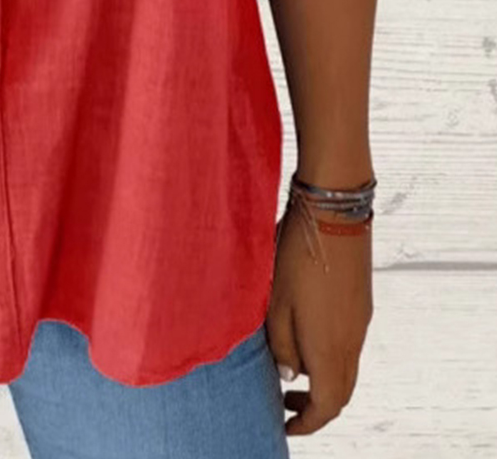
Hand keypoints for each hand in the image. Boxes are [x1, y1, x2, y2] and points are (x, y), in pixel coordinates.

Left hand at [265, 201, 372, 435]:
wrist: (333, 212)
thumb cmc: (297, 256)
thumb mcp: (276, 303)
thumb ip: (283, 345)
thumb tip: (292, 376)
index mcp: (330, 348)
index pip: (328, 405)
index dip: (307, 421)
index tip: (287, 425)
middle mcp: (352, 340)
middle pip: (342, 391)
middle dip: (316, 405)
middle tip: (287, 403)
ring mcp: (360, 320)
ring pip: (347, 367)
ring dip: (324, 378)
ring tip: (292, 369)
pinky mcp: (361, 302)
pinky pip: (350, 344)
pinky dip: (330, 355)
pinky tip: (306, 335)